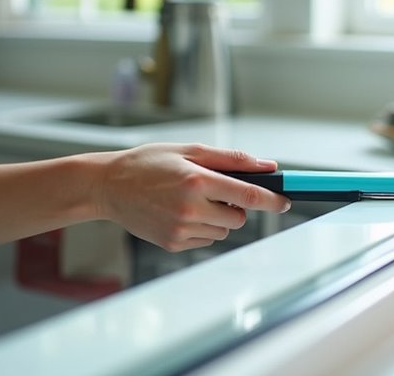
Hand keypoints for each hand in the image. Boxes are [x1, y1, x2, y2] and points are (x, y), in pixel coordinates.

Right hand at [96, 143, 289, 251]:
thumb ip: (231, 159)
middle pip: (239, 218)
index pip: (249, 195)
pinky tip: (180, 212)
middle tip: (216, 192)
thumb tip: (266, 166)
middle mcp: (191, 208)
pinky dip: (202, 228)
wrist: (108, 187)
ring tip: (192, 200)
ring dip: (219, 217)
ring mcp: (181, 229)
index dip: (273, 200)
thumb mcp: (189, 150)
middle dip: (237, 207)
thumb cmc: (147, 164)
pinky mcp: (173, 244)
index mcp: (197, 180)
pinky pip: (205, 239)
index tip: (286, 201)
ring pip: (223, 231)